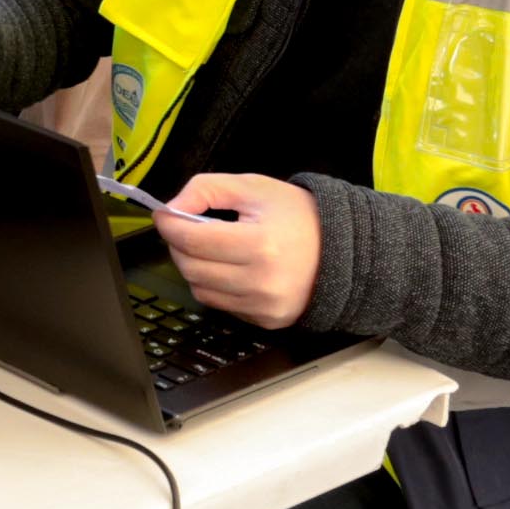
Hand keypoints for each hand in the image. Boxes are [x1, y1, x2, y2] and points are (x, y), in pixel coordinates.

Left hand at [154, 173, 321, 326]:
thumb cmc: (299, 215)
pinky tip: (228, 267)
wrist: (345, 250)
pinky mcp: (267, 321)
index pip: (193, 240)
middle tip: (184, 228)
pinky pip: (222, 305)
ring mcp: (265, 306)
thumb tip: (172, 208)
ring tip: (207, 247)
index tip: (164, 214)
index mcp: (261, 244)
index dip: (170, 225)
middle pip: (192, 268)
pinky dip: (214, 286)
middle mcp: (262, 282)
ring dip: (193, 267)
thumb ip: (207, 189)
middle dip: (178, 246)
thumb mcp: (254, 187)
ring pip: (201, 290)